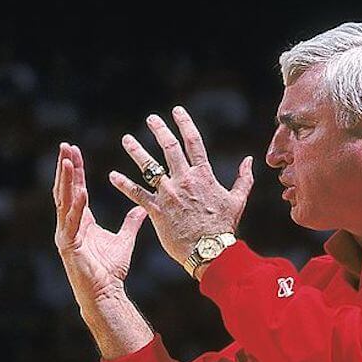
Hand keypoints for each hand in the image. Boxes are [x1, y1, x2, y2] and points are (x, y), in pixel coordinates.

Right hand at [54, 142, 151, 304]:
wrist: (105, 293)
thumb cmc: (111, 270)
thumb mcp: (124, 240)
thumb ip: (131, 222)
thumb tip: (142, 208)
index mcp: (80, 221)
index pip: (75, 189)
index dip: (75, 170)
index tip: (74, 149)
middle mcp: (69, 224)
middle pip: (65, 190)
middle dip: (65, 168)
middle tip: (65, 146)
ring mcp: (65, 234)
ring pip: (63, 202)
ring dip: (66, 181)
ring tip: (67, 161)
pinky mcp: (68, 246)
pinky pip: (71, 223)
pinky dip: (76, 206)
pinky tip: (80, 191)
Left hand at [110, 106, 252, 268]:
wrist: (210, 251)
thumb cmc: (224, 227)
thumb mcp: (238, 200)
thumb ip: (244, 179)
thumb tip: (249, 160)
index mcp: (203, 176)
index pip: (193, 142)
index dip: (184, 123)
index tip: (176, 110)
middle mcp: (184, 181)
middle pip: (169, 149)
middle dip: (159, 131)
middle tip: (150, 119)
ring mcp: (169, 194)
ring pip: (149, 167)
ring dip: (136, 151)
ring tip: (126, 140)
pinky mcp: (157, 210)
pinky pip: (137, 194)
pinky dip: (123, 184)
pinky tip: (112, 176)